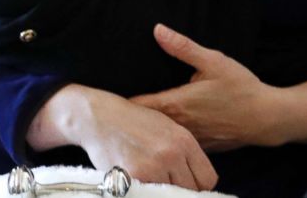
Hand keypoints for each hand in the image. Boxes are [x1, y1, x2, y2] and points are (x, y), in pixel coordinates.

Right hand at [27, 84, 217, 190]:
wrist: (99, 117)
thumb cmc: (132, 121)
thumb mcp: (166, 127)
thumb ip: (183, 151)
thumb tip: (195, 178)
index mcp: (184, 140)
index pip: (207, 179)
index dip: (197, 185)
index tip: (186, 185)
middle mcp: (172, 153)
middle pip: (191, 191)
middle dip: (179, 190)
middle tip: (163, 182)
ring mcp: (154, 166)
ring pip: (169, 194)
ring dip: (160, 191)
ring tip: (148, 177)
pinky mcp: (134, 177)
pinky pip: (149, 195)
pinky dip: (144, 191)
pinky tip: (135, 179)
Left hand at [130, 24, 279, 150]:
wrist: (267, 118)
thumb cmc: (240, 88)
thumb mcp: (213, 61)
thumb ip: (183, 47)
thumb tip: (158, 30)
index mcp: (176, 104)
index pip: (138, 107)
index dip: (122, 102)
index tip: (112, 95)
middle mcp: (179, 126)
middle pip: (145, 123)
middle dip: (133, 114)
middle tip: (119, 103)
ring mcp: (190, 139)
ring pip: (162, 135)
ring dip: (151, 127)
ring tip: (139, 116)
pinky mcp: (201, 147)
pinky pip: (178, 142)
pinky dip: (170, 135)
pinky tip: (169, 127)